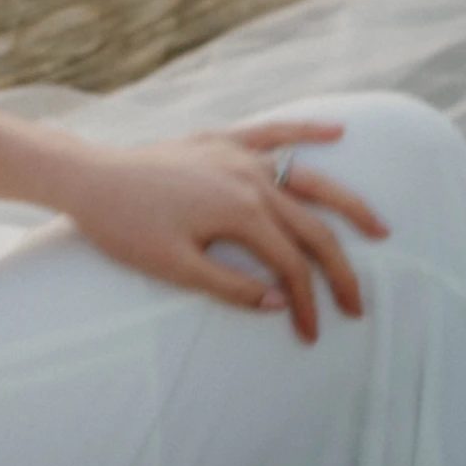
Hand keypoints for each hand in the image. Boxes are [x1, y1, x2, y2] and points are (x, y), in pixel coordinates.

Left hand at [55, 122, 389, 342]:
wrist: (86, 179)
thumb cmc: (124, 227)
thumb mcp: (175, 267)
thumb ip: (232, 287)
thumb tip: (282, 302)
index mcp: (241, 211)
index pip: (291, 265)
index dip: (307, 303)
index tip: (310, 335)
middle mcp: (249, 177)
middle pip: (311, 227)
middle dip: (339, 270)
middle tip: (359, 307)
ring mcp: (236, 154)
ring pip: (307, 178)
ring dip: (347, 203)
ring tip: (379, 230)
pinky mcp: (218, 140)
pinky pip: (271, 131)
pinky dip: (305, 129)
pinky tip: (337, 131)